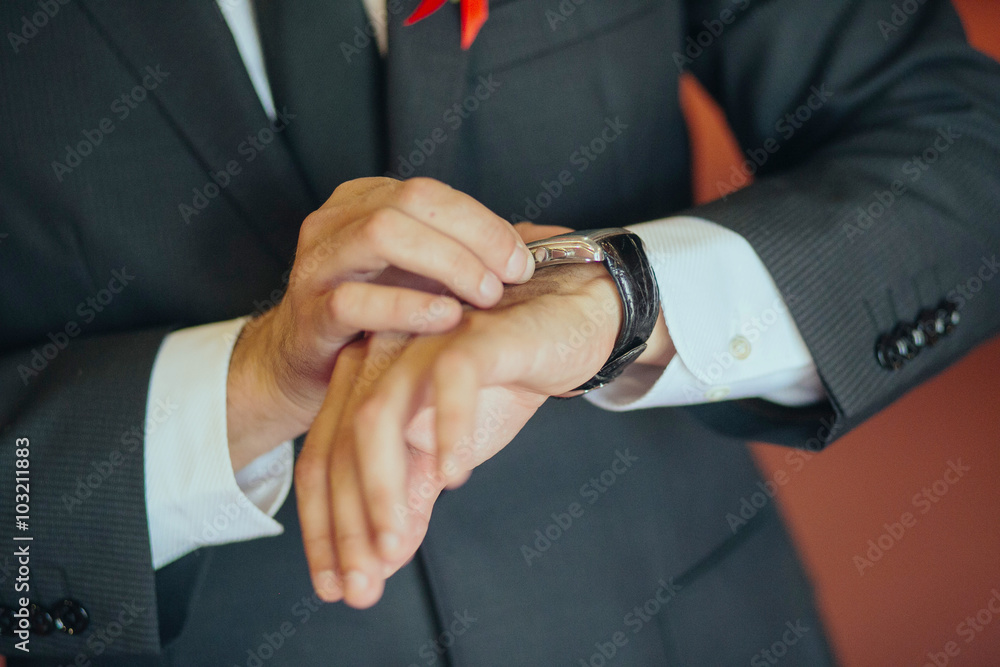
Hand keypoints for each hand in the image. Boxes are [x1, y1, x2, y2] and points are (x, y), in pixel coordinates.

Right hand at [226, 178, 535, 469]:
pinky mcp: (309, 315)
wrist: (303, 366)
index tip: (520, 260)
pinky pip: (355, 300)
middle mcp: (334, 223)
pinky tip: (447, 319)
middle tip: (510, 278)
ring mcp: (316, 266)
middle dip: (473, 237)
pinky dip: (409, 306)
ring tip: (485, 296)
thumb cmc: (371, 318)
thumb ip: (462, 254)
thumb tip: (541, 243)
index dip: (483, 223)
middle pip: (410, 202)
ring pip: (382, 235)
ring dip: (447, 263)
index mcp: (362, 202)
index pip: (430, 192)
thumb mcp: (416, 275)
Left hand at [296, 227, 671, 606]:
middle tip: (361, 586)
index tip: (335, 588)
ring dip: (382, 486)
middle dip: (347, 524)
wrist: (564, 326)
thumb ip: (412, 497)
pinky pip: (450, 379)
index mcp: (362, 385)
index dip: (323, 529)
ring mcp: (422, 342)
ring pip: (378, 415)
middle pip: (340, 445)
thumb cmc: (500, 384)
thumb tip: (380, 564)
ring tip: (395, 544)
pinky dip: (448, 428)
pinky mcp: (473, 333)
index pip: (323, 462)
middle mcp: (379, 358)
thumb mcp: (447, 451)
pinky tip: (455, 474)